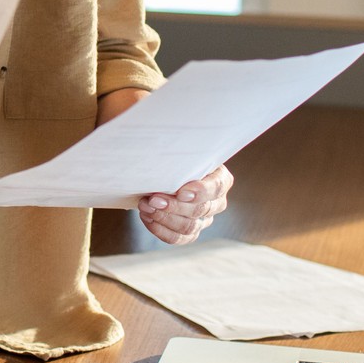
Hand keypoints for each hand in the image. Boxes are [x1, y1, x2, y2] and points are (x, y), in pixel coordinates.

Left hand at [94, 88, 235, 244]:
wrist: (157, 160)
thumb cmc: (165, 144)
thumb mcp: (169, 134)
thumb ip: (168, 132)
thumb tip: (149, 124)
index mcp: (219, 174)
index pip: (216, 187)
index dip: (200, 191)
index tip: (181, 190)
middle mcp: (216, 199)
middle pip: (201, 210)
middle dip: (174, 206)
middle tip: (151, 198)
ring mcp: (203, 217)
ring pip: (189, 227)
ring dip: (165, 218)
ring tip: (144, 206)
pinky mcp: (188, 229)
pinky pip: (179, 238)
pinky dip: (162, 230)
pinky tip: (147, 217)